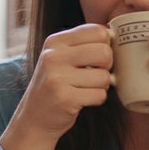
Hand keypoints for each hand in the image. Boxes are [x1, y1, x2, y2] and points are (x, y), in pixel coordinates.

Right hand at [1, 24, 111, 149]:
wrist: (34, 118)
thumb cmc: (55, 85)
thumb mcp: (60, 57)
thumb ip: (83, 45)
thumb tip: (115, 34)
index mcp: (55, 42)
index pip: (97, 31)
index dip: (106, 45)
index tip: (98, 57)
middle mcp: (53, 57)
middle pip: (104, 52)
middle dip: (107, 66)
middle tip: (95, 74)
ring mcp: (57, 78)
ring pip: (104, 76)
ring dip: (101, 86)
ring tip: (86, 88)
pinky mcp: (64, 99)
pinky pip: (100, 95)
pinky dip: (97, 99)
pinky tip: (83, 100)